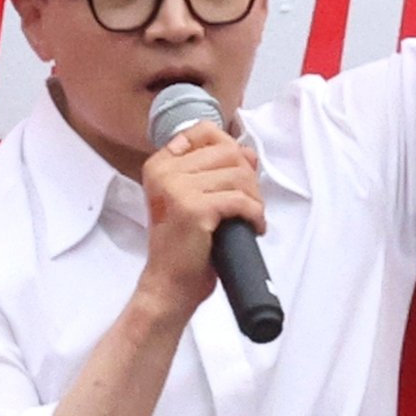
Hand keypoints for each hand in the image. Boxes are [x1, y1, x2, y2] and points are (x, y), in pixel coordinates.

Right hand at [137, 121, 264, 318]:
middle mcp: (165, 171)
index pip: (205, 131)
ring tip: (250, 217)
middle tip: (248, 203)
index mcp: (160, 165)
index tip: (238, 172)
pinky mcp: (194, 208)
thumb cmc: (185, 245)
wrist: (171, 284)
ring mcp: (177, 188)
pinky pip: (241, 200)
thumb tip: (248, 152)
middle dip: (249, 179)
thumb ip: (218, 171)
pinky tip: (253, 227)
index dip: (231, 149)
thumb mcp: (197, 199)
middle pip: (229, 153)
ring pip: (239, 175)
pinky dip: (255, 214)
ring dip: (255, 198)